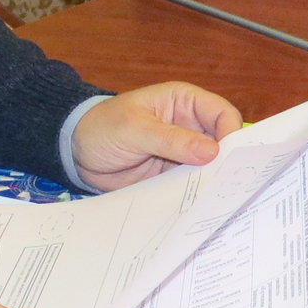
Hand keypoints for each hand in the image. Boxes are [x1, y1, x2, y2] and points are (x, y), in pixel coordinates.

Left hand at [70, 81, 242, 190]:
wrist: (76, 154)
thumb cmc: (103, 127)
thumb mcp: (135, 129)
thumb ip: (172, 140)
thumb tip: (212, 151)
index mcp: (184, 102)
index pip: (221, 113)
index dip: (231, 133)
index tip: (231, 157)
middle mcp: (189, 126)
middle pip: (222, 142)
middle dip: (227, 161)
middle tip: (231, 183)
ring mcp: (182, 152)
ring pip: (210, 166)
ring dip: (213, 180)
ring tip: (218, 199)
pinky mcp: (173, 174)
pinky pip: (193, 183)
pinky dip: (197, 193)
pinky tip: (200, 205)